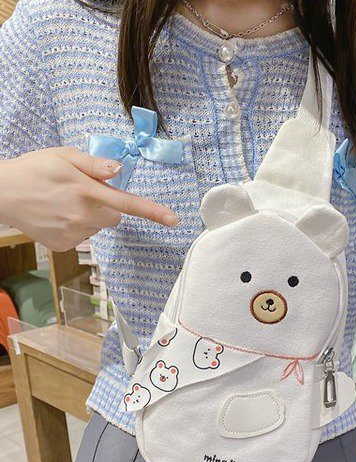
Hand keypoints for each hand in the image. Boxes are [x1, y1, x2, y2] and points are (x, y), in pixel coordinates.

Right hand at [0, 147, 178, 251]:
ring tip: (65, 203)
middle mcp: (83, 215)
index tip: (174, 220)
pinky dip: (76, 227)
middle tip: (82, 193)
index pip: (128, 203)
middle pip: (115, 216)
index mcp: (87, 191)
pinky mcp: (65, 245)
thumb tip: (118, 170)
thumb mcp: (63, 156)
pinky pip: (83, 236)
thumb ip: (94, 164)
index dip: (153, 212)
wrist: (1, 193)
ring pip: (99, 226)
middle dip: (107, 205)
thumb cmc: (35, 170)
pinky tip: (58, 215)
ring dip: (91, 216)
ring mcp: (74, 233)